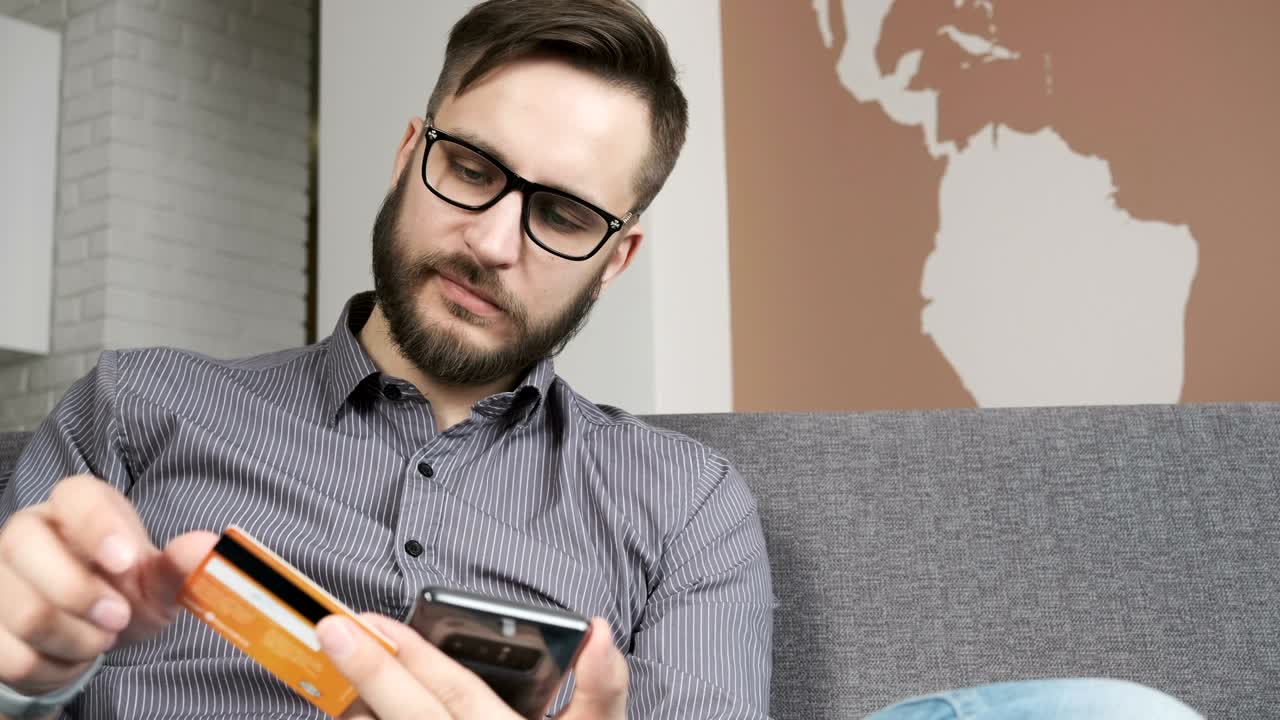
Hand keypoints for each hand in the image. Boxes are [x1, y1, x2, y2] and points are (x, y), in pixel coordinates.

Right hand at [0, 474, 216, 694]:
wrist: (92, 634)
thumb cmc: (125, 591)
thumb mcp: (158, 583)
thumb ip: (180, 568)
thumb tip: (205, 547)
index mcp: (76, 505)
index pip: (73, 495)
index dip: (96, 525)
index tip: (126, 561)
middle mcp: (26, 530)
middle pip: (24, 549)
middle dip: (79, 594)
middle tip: (119, 618)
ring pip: (23, 612)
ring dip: (76, 640)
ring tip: (100, 639)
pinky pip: (10, 656)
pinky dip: (54, 669)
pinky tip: (71, 658)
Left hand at [317, 614, 627, 719]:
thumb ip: (602, 686)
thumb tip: (598, 629)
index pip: (456, 693)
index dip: (414, 656)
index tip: (371, 620)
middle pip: (413, 717)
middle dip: (371, 673)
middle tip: (329, 632)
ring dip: (358, 714)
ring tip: (332, 677)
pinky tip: (356, 715)